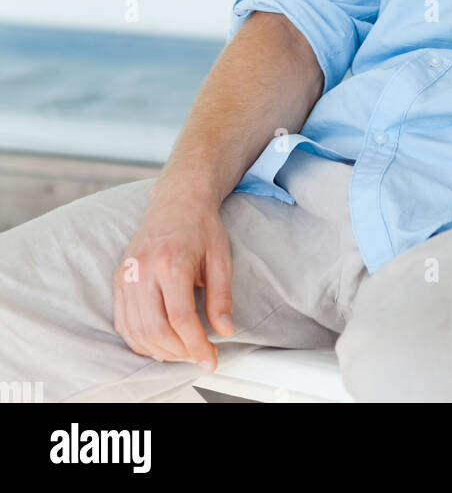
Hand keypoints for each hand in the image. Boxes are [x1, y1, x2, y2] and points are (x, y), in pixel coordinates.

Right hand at [112, 181, 235, 372]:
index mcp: (172, 262)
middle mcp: (143, 269)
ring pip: (136, 330)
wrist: (177, 198)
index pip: (181, 319)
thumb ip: (221, 296)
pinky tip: (158, 343)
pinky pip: (123, 322)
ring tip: (181, 351)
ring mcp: (127, 274)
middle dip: (179, 352)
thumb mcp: (221, 257)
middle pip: (155, 329)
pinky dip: (139, 340)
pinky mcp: (119, 278)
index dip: (196, 346)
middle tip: (198, 355)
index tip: (210, 359)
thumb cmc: (201, 225)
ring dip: (159, 351)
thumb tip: (224, 330)